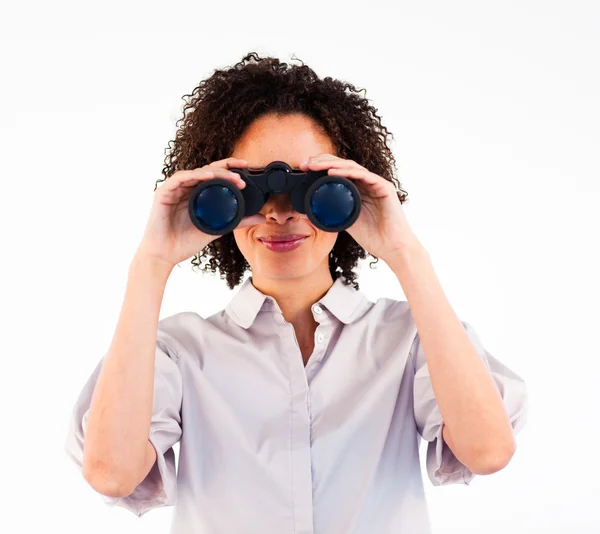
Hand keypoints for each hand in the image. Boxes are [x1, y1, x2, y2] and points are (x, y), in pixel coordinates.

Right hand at [136, 157, 265, 266]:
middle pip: (206, 170)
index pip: (214, 175)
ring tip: (230, 176)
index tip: (246, 167)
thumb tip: (262, 218)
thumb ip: (237, 221)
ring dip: (214, 172)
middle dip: (226, 168)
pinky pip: (179, 178)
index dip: (229, 169)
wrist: (164, 255)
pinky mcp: (163, 193)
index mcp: (196, 193)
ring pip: (195, 172)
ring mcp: (174, 189)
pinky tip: (207, 176)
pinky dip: (194, 175)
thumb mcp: (217, 228)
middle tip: (243, 171)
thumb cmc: (185, 242)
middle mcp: (185, 188)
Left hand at [298, 154, 422, 261]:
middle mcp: (368, 183)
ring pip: (352, 167)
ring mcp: (376, 184)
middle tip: (305, 163)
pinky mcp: (384, 188)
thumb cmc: (374, 237)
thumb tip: (312, 209)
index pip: (339, 171)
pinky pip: (364, 175)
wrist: (393, 248)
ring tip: (315, 164)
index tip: (304, 168)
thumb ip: (334, 212)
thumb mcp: (347, 221)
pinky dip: (347, 172)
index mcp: (359, 189)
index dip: (321, 167)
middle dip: (322, 161)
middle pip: (343, 165)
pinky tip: (332, 172)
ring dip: (331, 164)